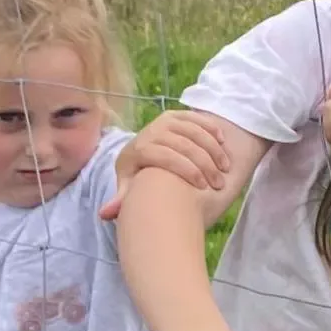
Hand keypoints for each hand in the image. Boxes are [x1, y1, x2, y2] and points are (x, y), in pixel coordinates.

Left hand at [98, 110, 230, 220]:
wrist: (140, 149)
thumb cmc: (137, 173)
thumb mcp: (129, 186)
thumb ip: (122, 201)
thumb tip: (105, 215)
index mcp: (138, 150)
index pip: (165, 157)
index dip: (185, 170)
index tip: (202, 187)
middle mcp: (151, 131)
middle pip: (183, 145)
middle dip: (204, 164)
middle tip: (219, 182)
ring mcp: (164, 121)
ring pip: (194, 131)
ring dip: (213, 149)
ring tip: (225, 168)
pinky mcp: (176, 115)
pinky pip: (198, 119)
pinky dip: (212, 130)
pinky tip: (223, 145)